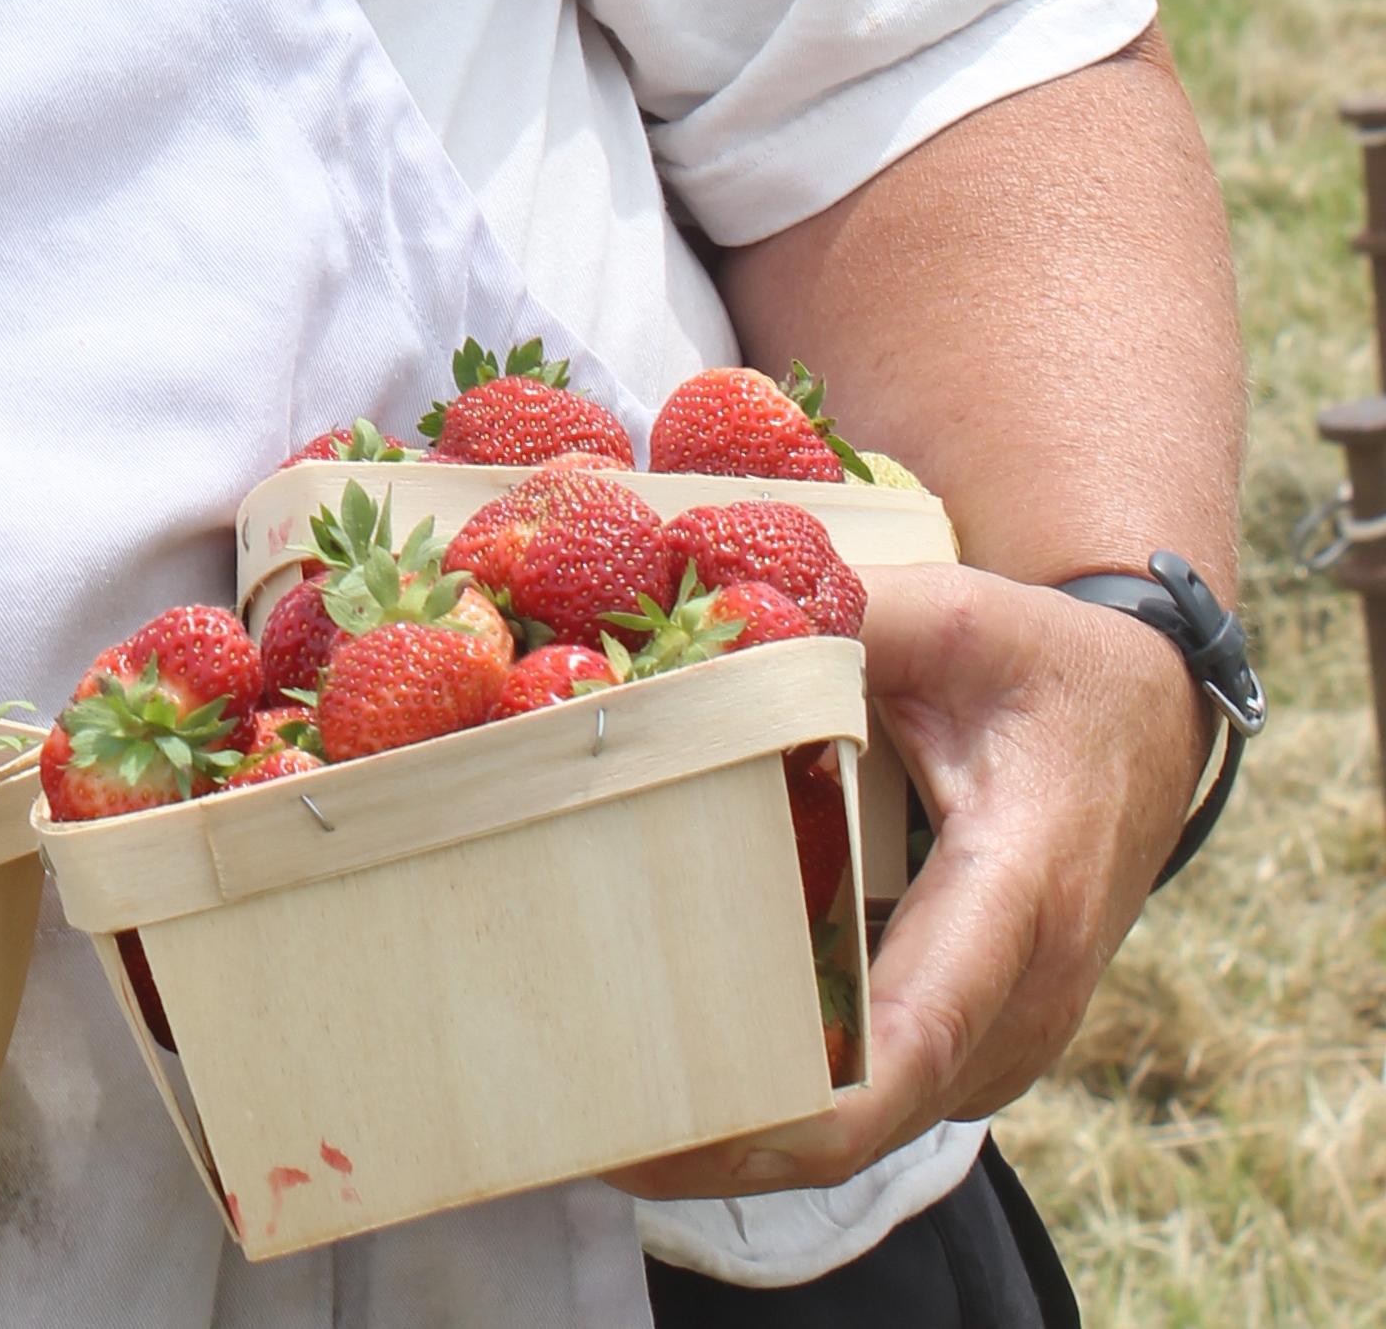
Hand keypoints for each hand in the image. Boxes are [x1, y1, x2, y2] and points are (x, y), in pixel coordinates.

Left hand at [611, 566, 1206, 1200]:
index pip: (919, 1035)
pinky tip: (683, 1061)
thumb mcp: (953, 617)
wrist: (1141, 717)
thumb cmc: (1043, 667)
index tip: (707, 1133)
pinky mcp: (980, 1036)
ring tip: (614, 1106)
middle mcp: (1024, 997)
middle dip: (743, 1138)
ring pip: (875, 1115)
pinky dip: (792, 1090)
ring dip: (757, 1125)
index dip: (814, 1110)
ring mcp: (1008, 1033)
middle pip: (878, 1111)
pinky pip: (884, 1085)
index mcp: (1018, 895)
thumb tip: (710, 605)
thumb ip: (841, 613)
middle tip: (602, 1133)